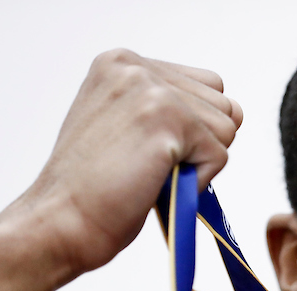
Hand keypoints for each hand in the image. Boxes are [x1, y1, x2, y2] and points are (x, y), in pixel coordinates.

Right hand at [9, 49, 242, 280]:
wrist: (60, 222)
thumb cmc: (94, 190)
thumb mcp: (127, 128)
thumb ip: (171, 108)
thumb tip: (236, 114)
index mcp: (122, 62)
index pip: (205, 86)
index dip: (192, 131)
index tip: (146, 151)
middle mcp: (136, 66)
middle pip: (222, 105)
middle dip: (198, 146)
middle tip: (146, 168)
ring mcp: (151, 89)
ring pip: (225, 129)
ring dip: (197, 164)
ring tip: (148, 175)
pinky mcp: (168, 120)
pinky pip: (219, 155)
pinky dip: (197, 182)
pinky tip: (153, 186)